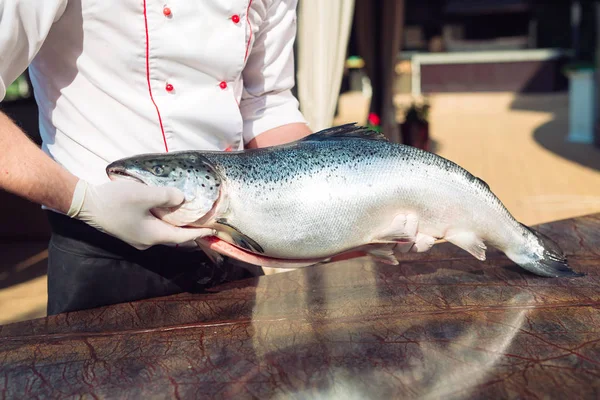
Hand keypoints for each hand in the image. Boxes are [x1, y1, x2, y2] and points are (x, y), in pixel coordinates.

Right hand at [67, 179, 215, 249]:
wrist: (85, 204)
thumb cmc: (116, 201)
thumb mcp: (145, 195)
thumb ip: (168, 196)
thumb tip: (182, 199)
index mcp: (153, 236)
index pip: (183, 237)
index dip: (199, 233)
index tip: (213, 231)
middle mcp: (146, 241)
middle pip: (174, 237)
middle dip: (190, 230)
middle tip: (205, 223)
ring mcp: (137, 238)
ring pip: (163, 233)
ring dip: (176, 225)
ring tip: (190, 216)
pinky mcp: (130, 231)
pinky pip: (154, 228)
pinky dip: (165, 222)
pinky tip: (168, 212)